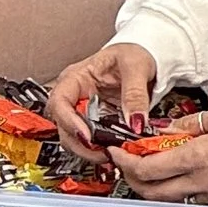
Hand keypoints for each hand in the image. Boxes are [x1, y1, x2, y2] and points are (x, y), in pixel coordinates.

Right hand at [47, 41, 159, 158]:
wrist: (147, 54)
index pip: (60, 102)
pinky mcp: (98, 122)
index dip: (68, 122)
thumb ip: (136, 94)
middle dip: (80, 144)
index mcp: (76, 77)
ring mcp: (85, 111)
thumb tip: (135, 122)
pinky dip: (101, 149)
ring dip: (90, 150)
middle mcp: (76, 96)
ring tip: (111, 155)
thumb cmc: (135, 51)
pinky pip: (93, 140)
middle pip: (64, 126)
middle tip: (103, 153)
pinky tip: (114, 152)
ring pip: (76, 138)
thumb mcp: (136, 66)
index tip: (86, 136)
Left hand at [114, 101, 207, 203]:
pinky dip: (172, 190)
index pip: (147, 168)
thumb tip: (167, 129)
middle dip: (131, 179)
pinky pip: (187, 198)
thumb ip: (190, 123)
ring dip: (150, 187)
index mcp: (197, 157)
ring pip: (167, 199)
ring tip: (148, 170)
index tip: (117, 152)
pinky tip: (175, 175)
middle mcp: (199, 180)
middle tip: (127, 163)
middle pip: (150, 192)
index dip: (125, 162)